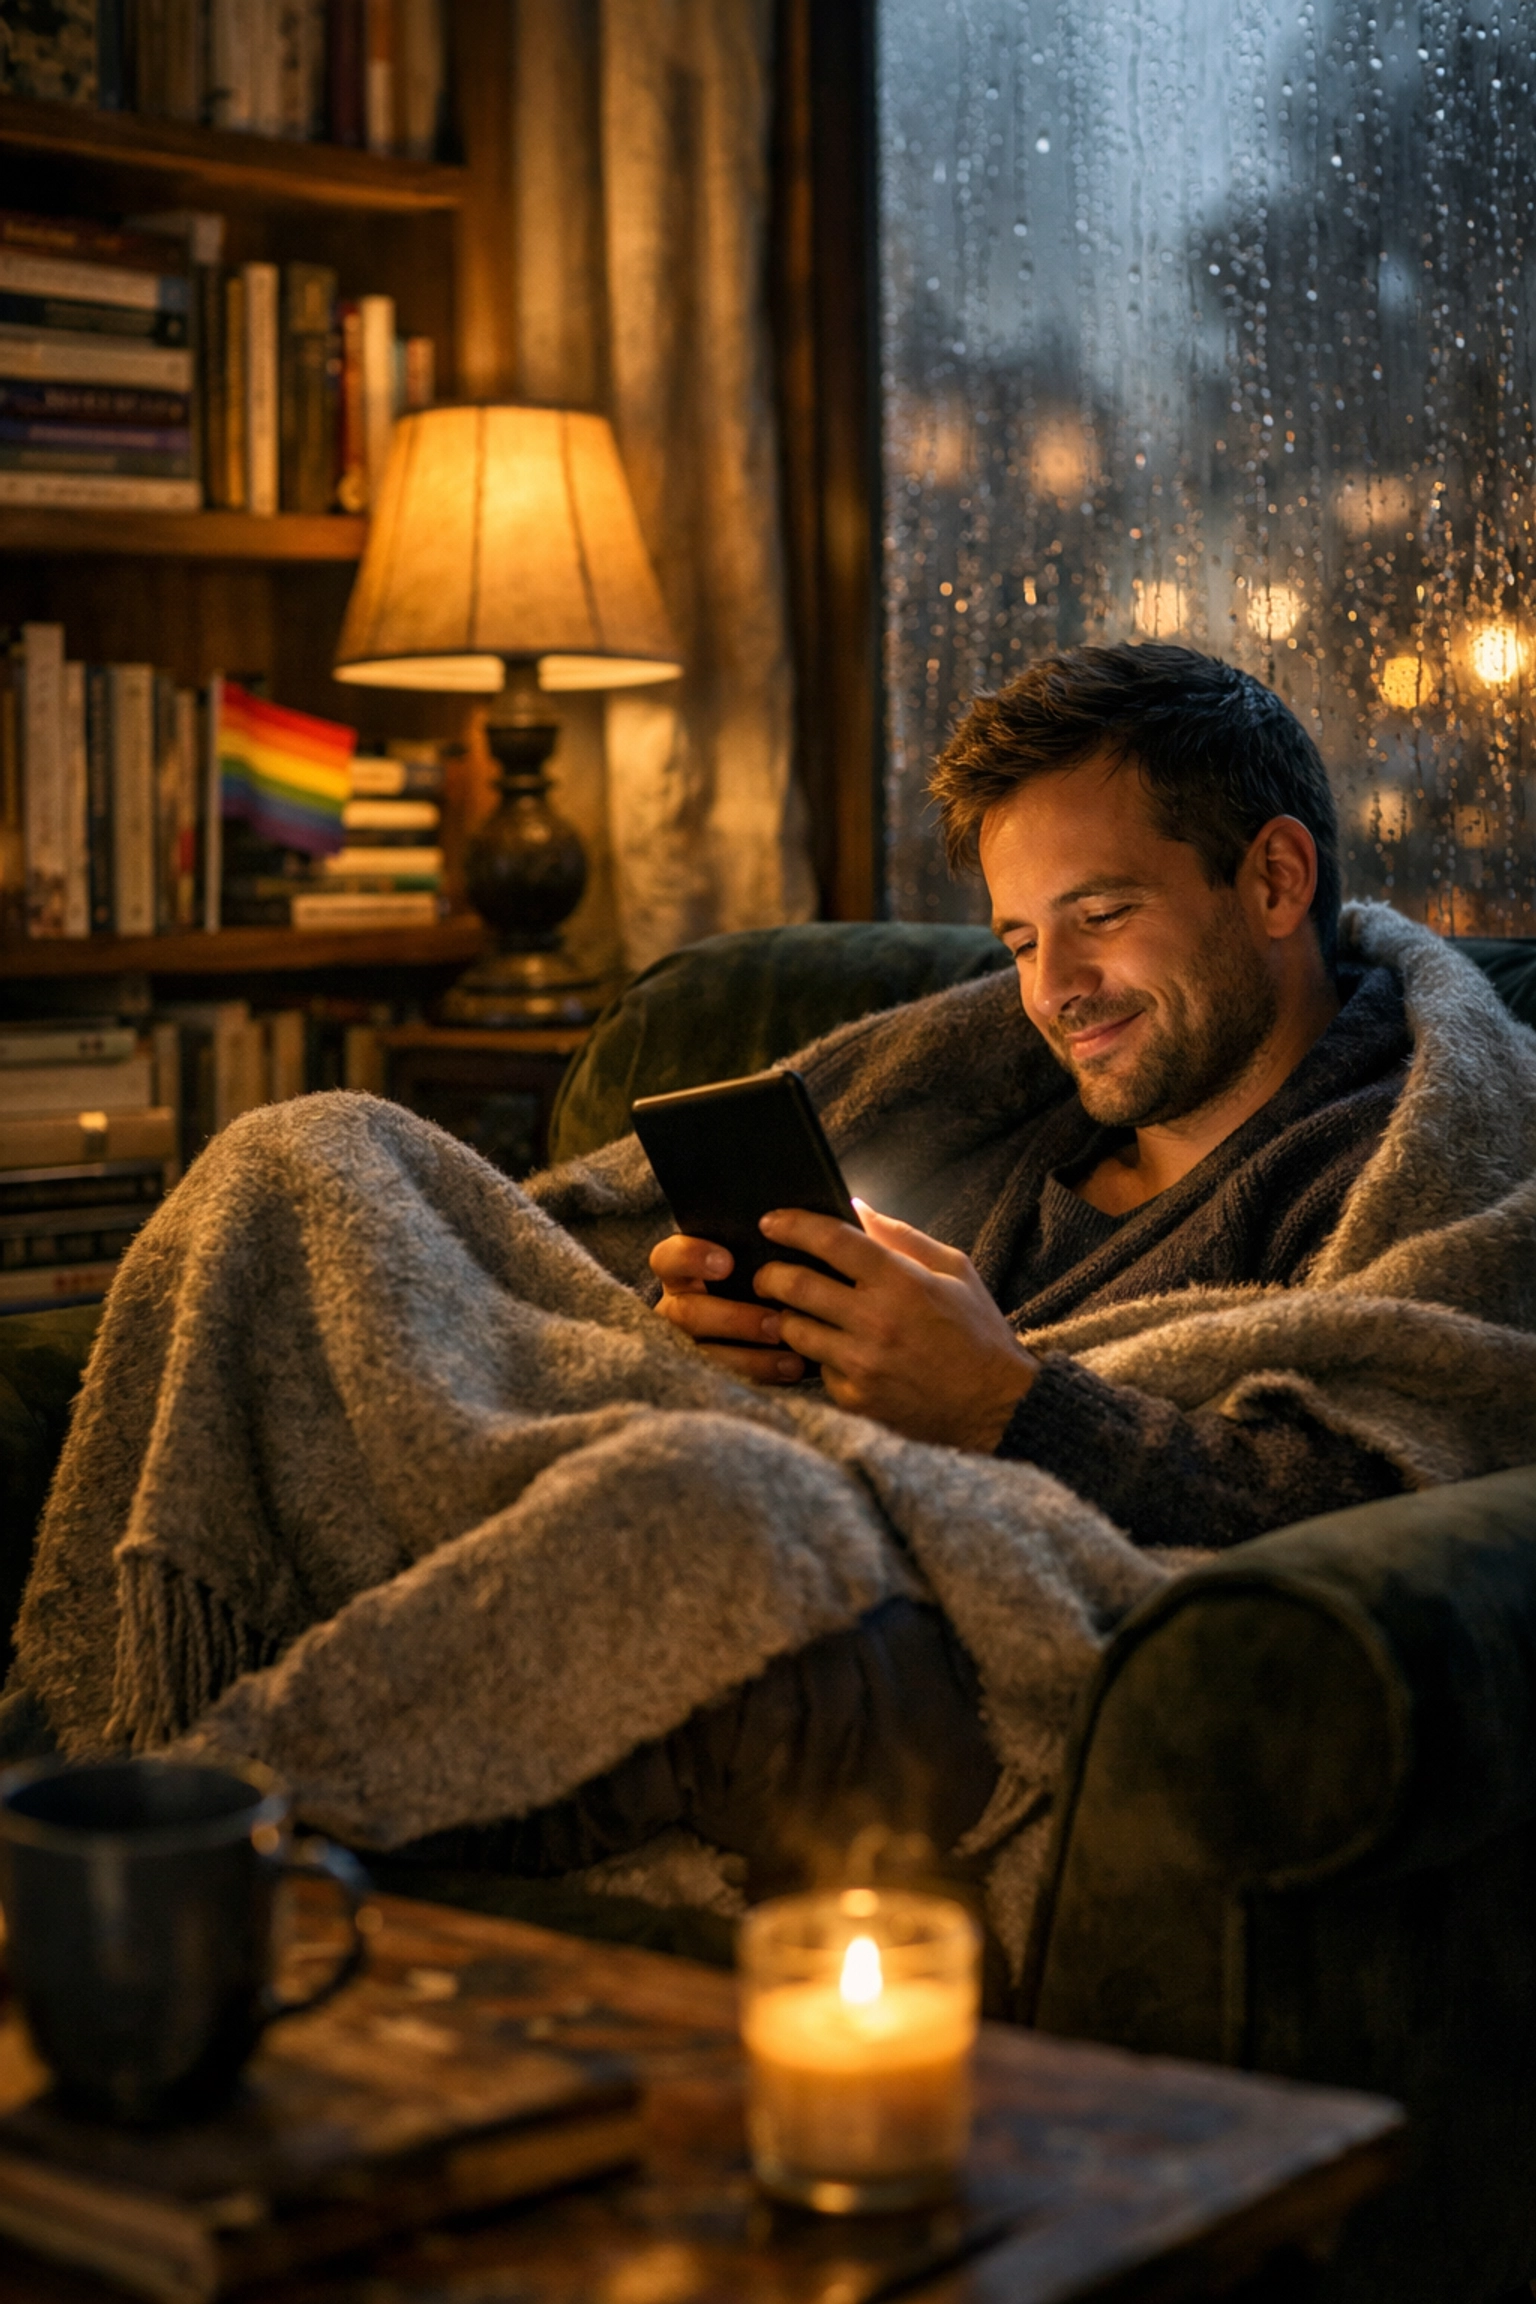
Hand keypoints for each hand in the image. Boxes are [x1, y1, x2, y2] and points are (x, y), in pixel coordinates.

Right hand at [650, 1232, 807, 1386]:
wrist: (761, 1325)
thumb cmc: (758, 1276)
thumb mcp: (752, 1258)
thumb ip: (763, 1245)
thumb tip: (805, 1225)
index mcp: (682, 1272)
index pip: (667, 1259)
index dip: (691, 1258)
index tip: (727, 1263)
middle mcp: (676, 1307)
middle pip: (687, 1313)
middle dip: (733, 1318)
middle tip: (774, 1322)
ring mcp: (685, 1344)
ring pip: (704, 1354)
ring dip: (750, 1357)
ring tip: (793, 1359)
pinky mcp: (703, 1375)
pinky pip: (724, 1382)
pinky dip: (760, 1375)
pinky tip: (793, 1370)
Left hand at [754, 1200, 1037, 1449]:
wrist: (997, 1408)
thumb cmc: (977, 1333)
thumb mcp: (955, 1270)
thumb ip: (902, 1236)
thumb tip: (857, 1208)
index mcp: (902, 1281)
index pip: (830, 1240)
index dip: (792, 1224)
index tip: (771, 1221)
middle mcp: (876, 1321)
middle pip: (795, 1285)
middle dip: (769, 1274)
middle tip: (767, 1273)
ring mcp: (862, 1364)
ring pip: (793, 1329)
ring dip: (786, 1316)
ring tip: (795, 1311)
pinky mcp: (855, 1398)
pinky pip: (816, 1368)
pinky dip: (819, 1356)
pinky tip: (834, 1351)